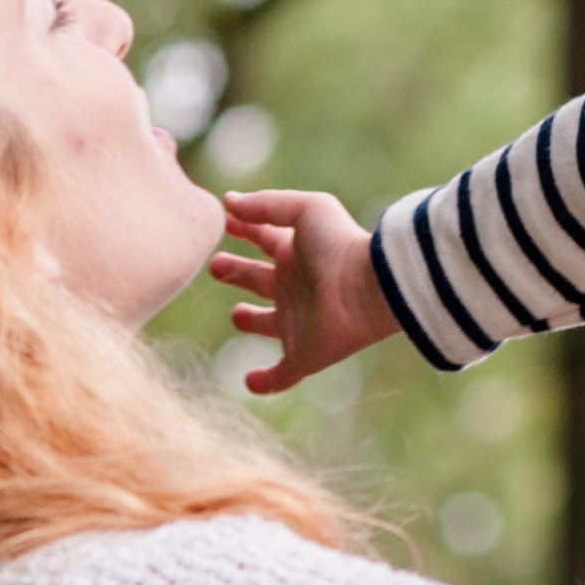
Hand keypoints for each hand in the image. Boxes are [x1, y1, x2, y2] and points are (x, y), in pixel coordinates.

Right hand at [208, 190, 397, 391]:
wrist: (368, 290)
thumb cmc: (339, 245)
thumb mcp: (304, 210)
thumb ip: (265, 205)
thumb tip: (227, 201)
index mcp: (296, 252)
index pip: (263, 238)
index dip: (244, 229)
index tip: (223, 221)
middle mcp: (296, 286)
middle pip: (259, 279)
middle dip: (237, 272)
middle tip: (215, 265)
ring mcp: (299, 322)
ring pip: (268, 324)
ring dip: (250, 321)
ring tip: (236, 314)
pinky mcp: (304, 355)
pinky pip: (282, 374)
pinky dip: (265, 382)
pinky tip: (249, 382)